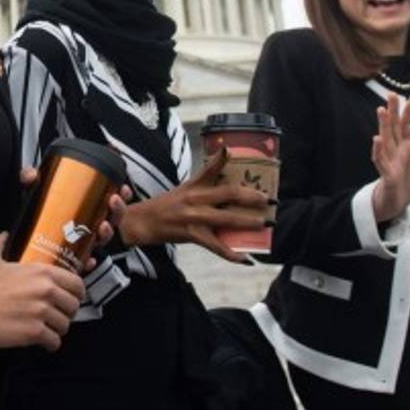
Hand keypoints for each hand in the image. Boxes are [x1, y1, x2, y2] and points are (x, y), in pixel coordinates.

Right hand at [0, 233, 85, 351]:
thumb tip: (3, 235)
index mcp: (42, 272)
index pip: (76, 283)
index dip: (76, 293)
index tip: (70, 298)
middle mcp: (46, 290)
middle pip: (74, 306)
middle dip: (67, 313)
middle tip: (56, 316)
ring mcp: (41, 312)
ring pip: (65, 325)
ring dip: (58, 329)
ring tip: (48, 330)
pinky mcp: (34, 332)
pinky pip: (54, 342)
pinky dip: (50, 344)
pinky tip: (43, 343)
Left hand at [20, 167, 129, 271]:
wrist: (15, 241)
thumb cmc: (30, 213)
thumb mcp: (31, 192)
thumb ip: (29, 178)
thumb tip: (32, 175)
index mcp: (84, 208)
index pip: (109, 201)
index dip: (121, 196)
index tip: (123, 189)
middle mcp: (87, 226)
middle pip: (112, 219)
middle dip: (118, 211)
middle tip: (112, 201)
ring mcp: (81, 242)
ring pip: (102, 239)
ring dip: (107, 233)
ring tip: (102, 226)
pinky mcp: (71, 259)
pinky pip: (84, 262)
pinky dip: (88, 262)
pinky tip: (88, 259)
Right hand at [118, 148, 270, 262]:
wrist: (142, 222)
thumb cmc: (164, 206)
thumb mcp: (183, 189)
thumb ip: (203, 186)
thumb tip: (225, 184)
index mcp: (193, 186)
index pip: (209, 168)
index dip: (221, 158)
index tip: (231, 151)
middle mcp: (195, 198)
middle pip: (228, 194)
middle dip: (251, 196)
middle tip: (268, 199)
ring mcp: (194, 217)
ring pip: (226, 219)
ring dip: (247, 222)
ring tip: (262, 224)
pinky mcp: (192, 235)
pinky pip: (216, 246)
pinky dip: (231, 254)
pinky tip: (245, 258)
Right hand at [371, 94, 409, 223]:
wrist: (393, 205)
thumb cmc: (405, 183)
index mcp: (404, 149)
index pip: (406, 127)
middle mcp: (395, 152)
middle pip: (394, 129)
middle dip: (393, 112)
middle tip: (392, 94)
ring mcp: (389, 162)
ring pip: (386, 141)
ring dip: (383, 126)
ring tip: (381, 110)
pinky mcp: (387, 176)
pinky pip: (381, 162)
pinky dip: (378, 151)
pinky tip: (376, 140)